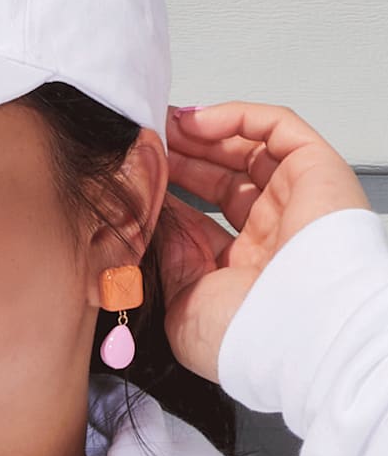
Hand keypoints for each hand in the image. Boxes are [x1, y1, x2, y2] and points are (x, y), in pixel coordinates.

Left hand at [160, 102, 369, 382]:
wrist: (295, 339)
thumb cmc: (247, 337)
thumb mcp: (182, 301)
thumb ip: (167, 255)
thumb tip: (151, 217)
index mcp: (244, 267)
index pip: (203, 214)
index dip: (170, 188)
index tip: (137, 173)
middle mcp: (272, 233)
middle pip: (223, 176)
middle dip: (181, 155)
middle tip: (145, 142)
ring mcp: (296, 201)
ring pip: (248, 148)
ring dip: (202, 133)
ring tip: (162, 127)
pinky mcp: (318, 173)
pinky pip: (279, 128)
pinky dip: (236, 116)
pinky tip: (194, 121)